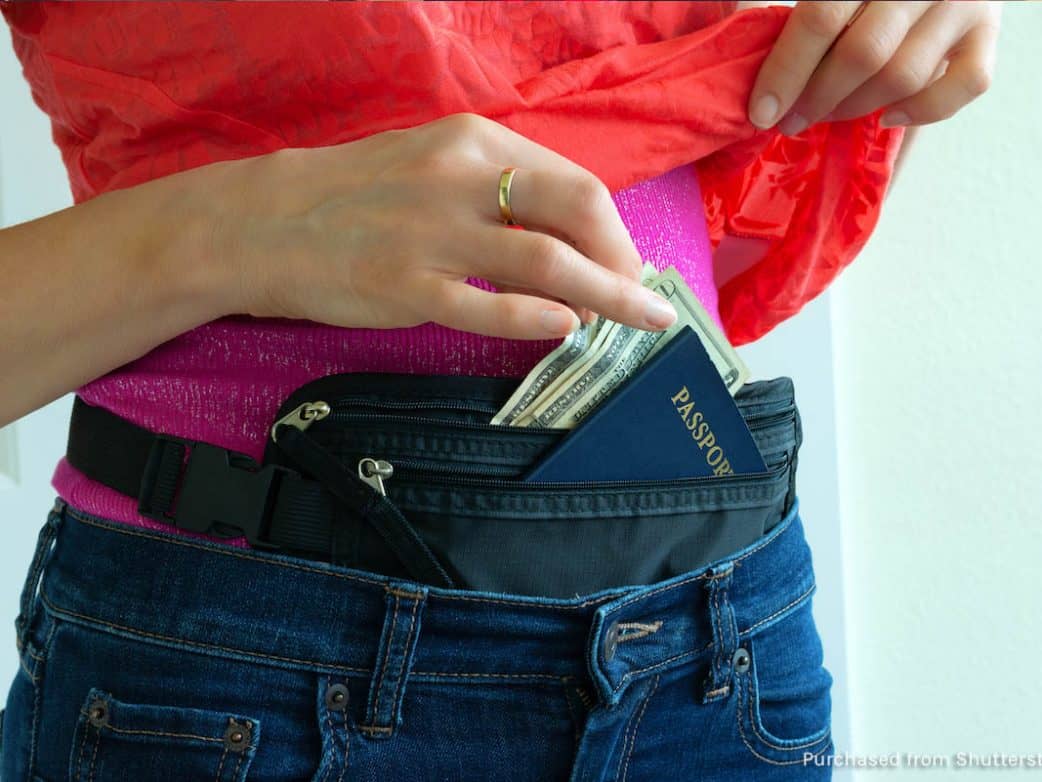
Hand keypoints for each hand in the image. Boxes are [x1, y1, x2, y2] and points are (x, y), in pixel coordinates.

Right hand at [208, 112, 676, 339]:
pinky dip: (538, 318)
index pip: (573, 182)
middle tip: (639, 301)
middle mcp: (460, 178)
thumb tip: (566, 232)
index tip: (625, 264)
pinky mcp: (406, 286)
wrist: (264, 222)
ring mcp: (433, 233)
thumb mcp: (432, 165)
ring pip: (546, 261)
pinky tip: (566, 329)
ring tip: (633, 323)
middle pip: (577, 210)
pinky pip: (488, 306)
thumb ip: (498, 189)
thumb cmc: (355, 196)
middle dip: (623, 260)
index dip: (613, 231)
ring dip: (605, 295)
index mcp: (473, 142)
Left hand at [740, 1, 1001, 133]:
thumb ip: (785, 7)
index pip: (821, 18)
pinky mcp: (986, 33)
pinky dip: (923, 112)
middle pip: (863, 55)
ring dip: (856, 110)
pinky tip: (887, 117)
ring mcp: (963, 4)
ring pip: (904, 77)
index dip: (786, 70)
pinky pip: (963, 87)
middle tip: (790, 121)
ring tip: (826, 115)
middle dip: (816, 99)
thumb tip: (736, 48)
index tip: (761, 111)